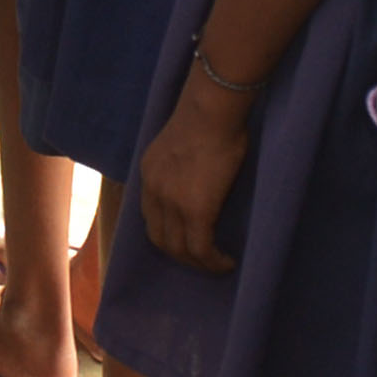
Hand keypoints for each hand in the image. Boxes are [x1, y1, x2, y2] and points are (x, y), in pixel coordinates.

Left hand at [136, 89, 250, 271]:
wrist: (210, 112)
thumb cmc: (207, 118)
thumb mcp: (180, 143)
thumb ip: (180, 164)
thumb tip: (198, 178)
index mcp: (149, 173)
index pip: (150, 216)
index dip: (167, 233)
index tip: (186, 240)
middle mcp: (154, 191)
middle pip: (159, 238)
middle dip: (180, 254)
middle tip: (202, 259)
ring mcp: (172, 203)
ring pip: (179, 249)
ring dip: (198, 263)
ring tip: (217, 265)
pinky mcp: (196, 210)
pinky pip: (201, 248)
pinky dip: (213, 261)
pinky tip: (227, 262)